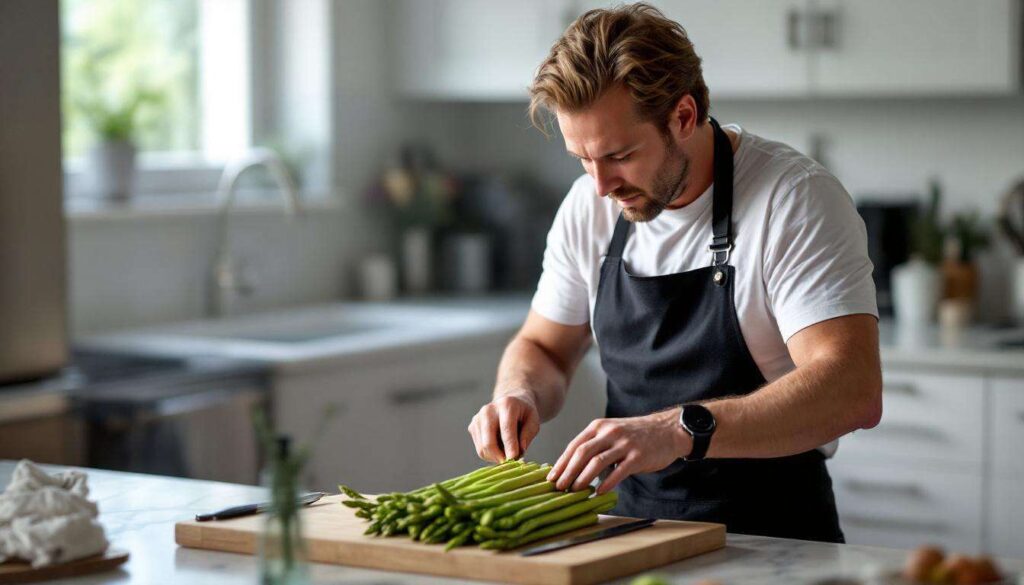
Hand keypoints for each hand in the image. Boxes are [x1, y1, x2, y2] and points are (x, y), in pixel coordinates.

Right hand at [468, 393, 540, 462]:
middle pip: (489, 441)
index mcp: (506, 405)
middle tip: (512, 463)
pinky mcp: (472, 427)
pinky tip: (500, 449)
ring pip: (483, 448)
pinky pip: (480, 450)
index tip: (513, 459)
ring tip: (509, 453)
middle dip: (500, 456)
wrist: (510, 404)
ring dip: (496, 457)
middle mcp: (488, 410)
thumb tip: (520, 450)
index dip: (510, 445)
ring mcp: (477, 419)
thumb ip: (528, 434)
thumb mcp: (533, 421)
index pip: (506, 428)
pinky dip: (491, 455)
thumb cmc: (524, 414)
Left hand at [546, 408, 691, 494]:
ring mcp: (624, 444)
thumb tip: (571, 468)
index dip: (561, 463)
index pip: (574, 445)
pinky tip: (598, 493)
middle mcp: (609, 433)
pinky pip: (619, 471)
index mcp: (599, 427)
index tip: (551, 478)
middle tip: (559, 487)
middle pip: (582, 453)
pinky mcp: (638, 456)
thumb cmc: (635, 435)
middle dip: (567, 472)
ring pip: (597, 461)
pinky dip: (607, 483)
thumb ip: (594, 445)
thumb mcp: (611, 432)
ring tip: (575, 491)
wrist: (667, 430)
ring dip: (583, 478)